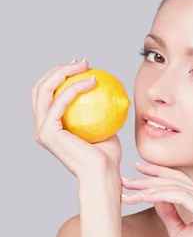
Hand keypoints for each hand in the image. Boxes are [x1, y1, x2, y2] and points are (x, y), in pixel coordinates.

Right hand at [31, 60, 121, 178]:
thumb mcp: (104, 126)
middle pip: (40, 87)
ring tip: (86, 66)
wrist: (103, 174)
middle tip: (83, 63)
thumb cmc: (107, 156)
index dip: (60, 75)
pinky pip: (60, 102)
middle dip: (59, 69)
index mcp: (50, 126)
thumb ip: (100, 109)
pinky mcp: (47, 132)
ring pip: (44, 90)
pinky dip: (74, 88)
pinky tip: (92, 81)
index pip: (47, 94)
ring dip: (64, 72)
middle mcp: (41, 127)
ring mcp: (42, 130)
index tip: (82, 67)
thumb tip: (108, 88)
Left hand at [121, 162, 192, 236]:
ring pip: (176, 187)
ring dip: (150, 188)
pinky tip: (143, 198)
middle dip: (149, 178)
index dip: (158, 172)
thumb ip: (169, 212)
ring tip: (130, 192)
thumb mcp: (178, 231)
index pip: (180, 179)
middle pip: (176, 179)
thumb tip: (154, 197)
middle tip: (126, 180)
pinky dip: (160, 195)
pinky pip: (181, 197)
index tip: (137, 170)